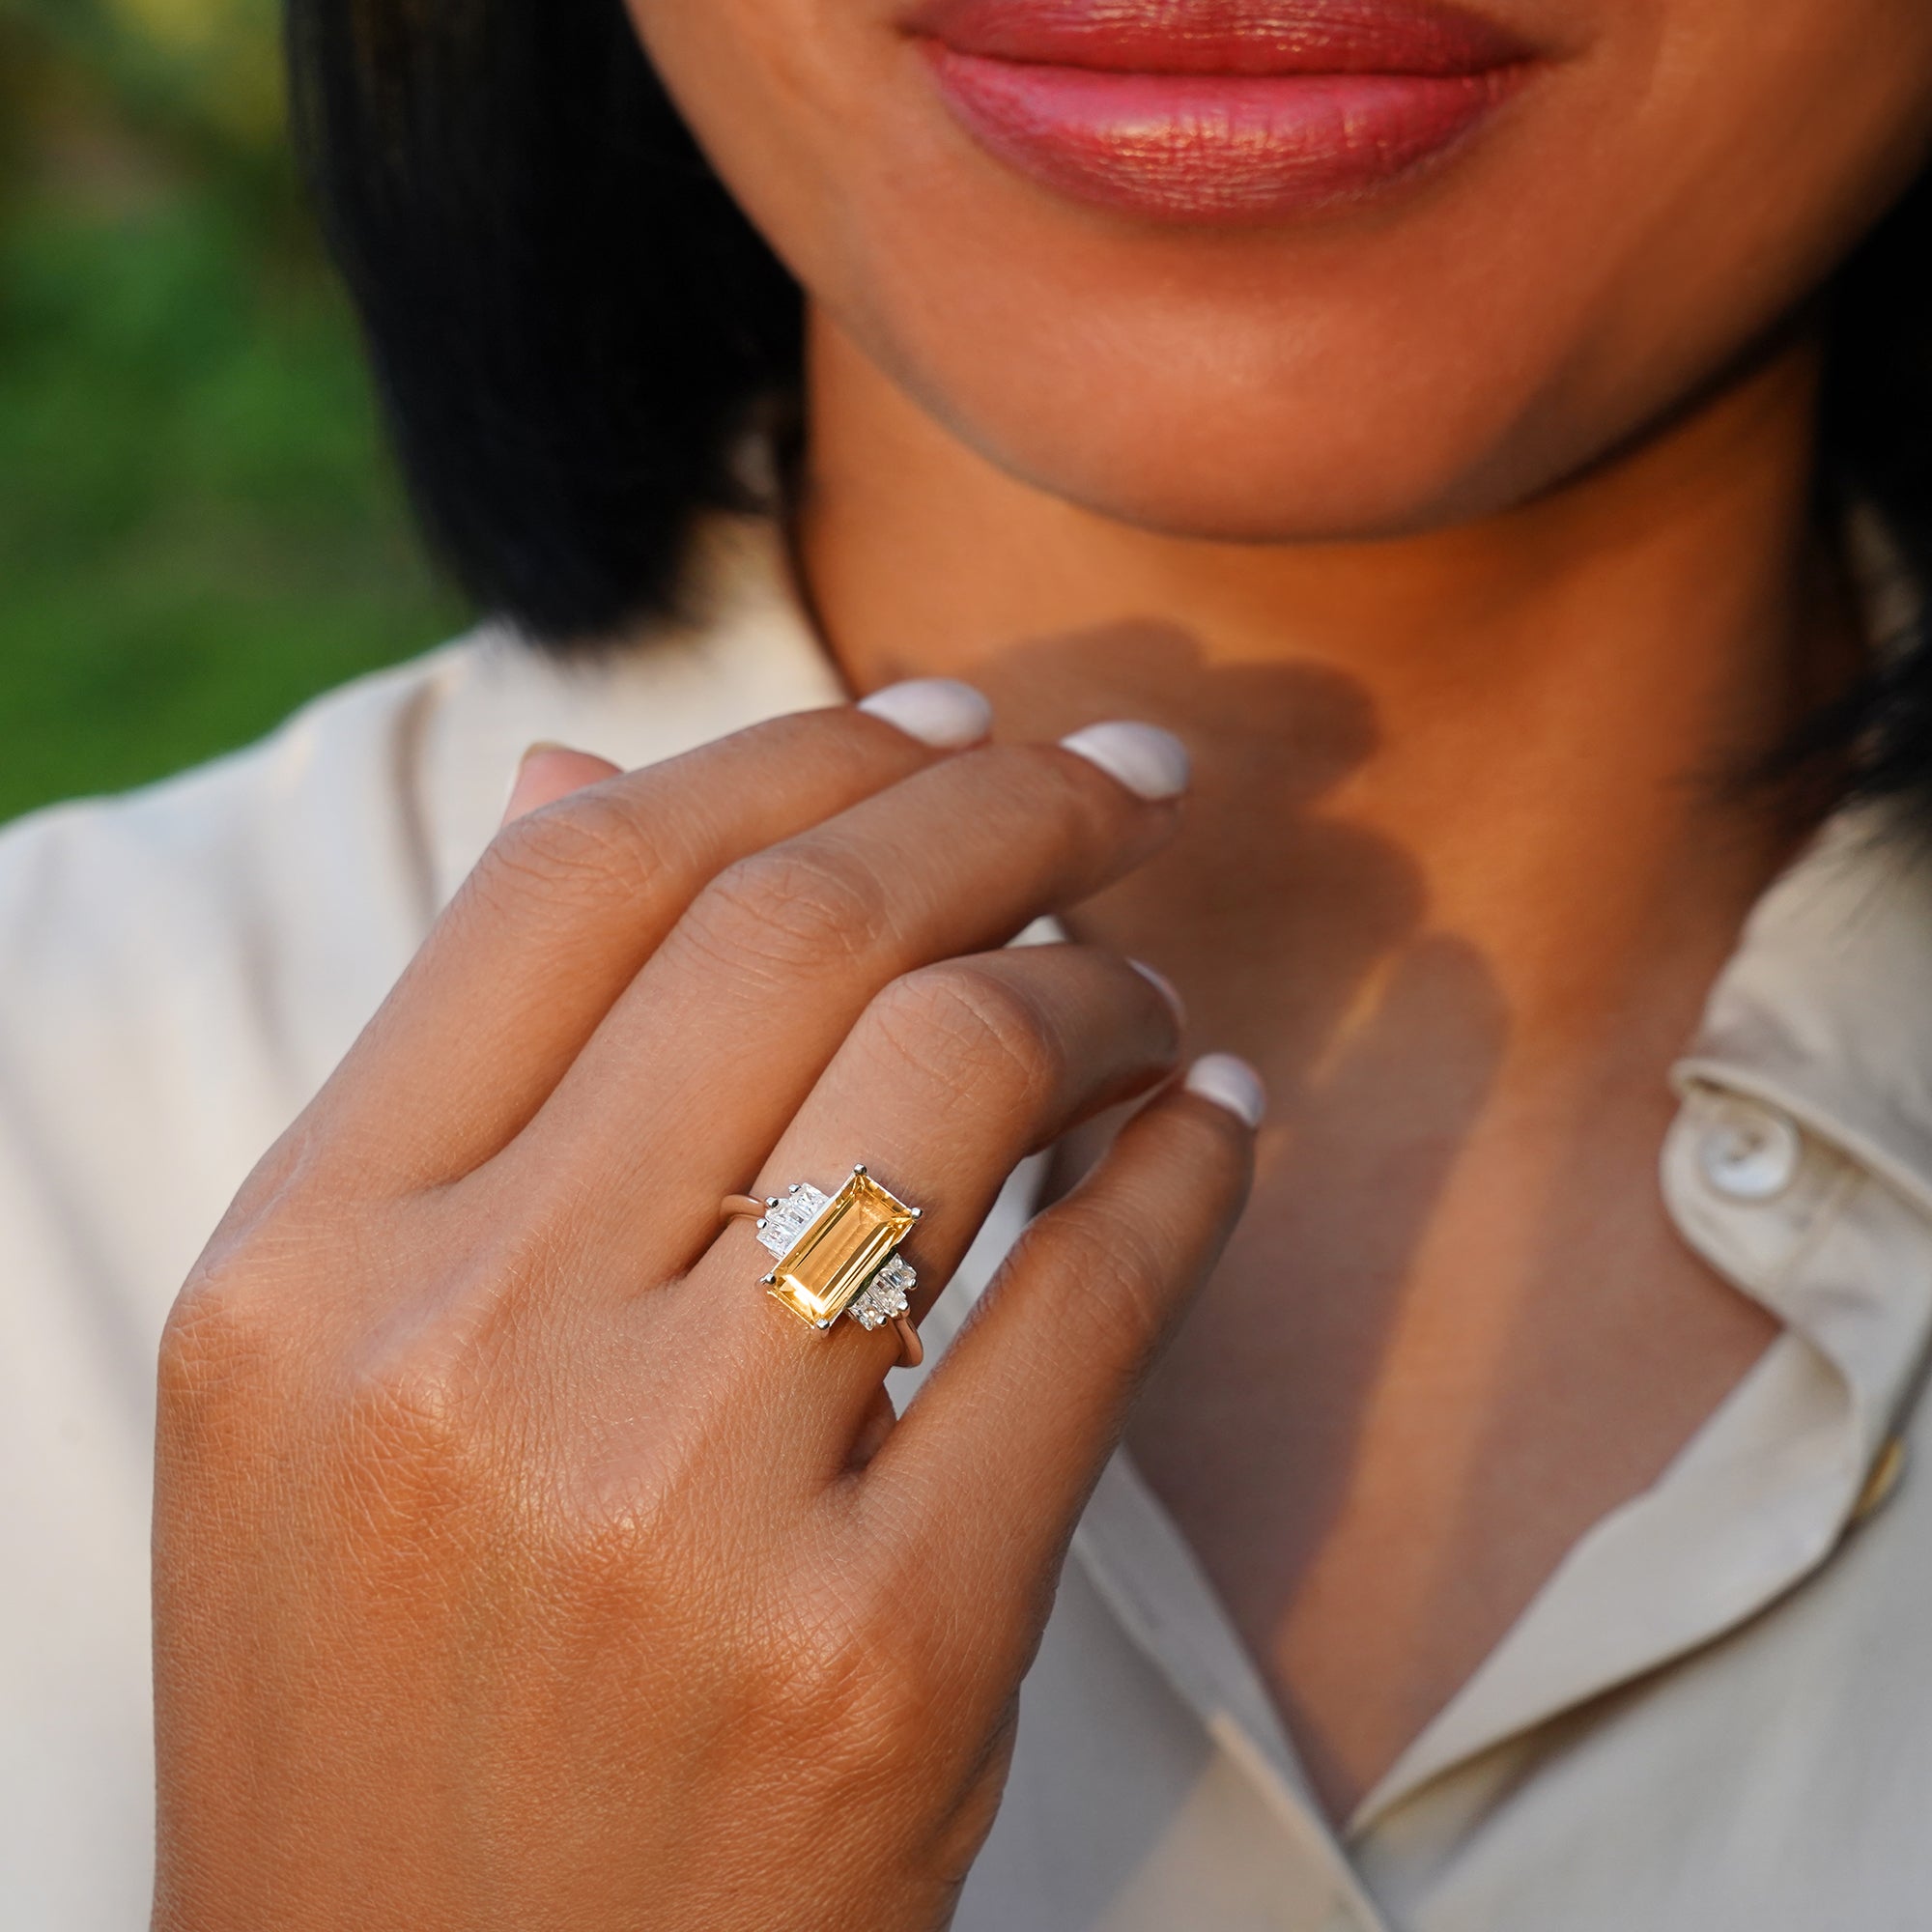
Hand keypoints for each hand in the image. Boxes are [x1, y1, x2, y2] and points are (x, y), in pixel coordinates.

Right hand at [152, 684, 1257, 1930]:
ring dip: (1102, 989)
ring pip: (958, 1072)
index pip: (583, 878)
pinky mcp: (886, 1653)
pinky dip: (1191, 1170)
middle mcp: (469, 1353)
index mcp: (309, 1263)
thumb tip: (578, 772)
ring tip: (1147, 999)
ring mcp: (676, 1510)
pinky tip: (1213, 1128)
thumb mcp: (340, 1382)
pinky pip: (1093, 1304)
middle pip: (799, 930)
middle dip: (1002, 807)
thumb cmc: (398, 1694)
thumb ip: (474, 1075)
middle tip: (1118, 782)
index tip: (946, 712)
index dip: (797, 751)